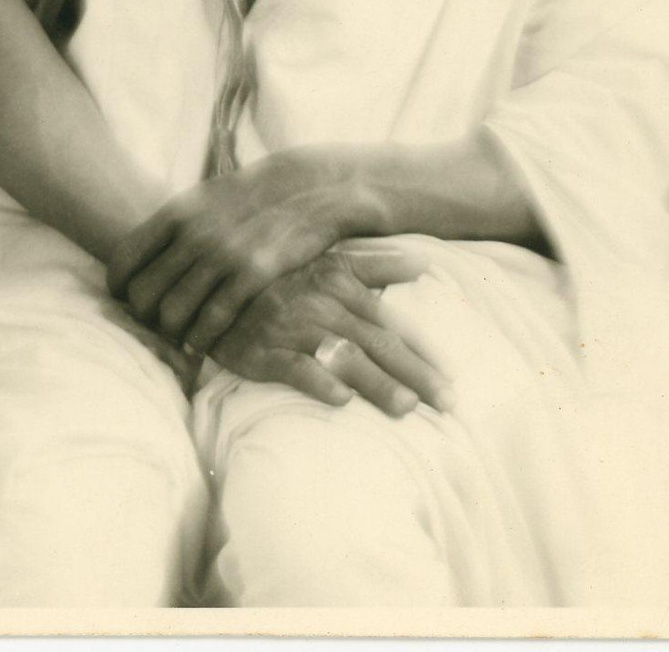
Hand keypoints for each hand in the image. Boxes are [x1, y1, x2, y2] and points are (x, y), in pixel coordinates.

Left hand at [107, 151, 354, 353]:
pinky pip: (211, 322)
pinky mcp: (252, 275)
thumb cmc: (255, 198)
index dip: (118, 290)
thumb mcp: (208, 197)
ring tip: (181, 338)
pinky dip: (201, 339)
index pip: (123, 262)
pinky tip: (205, 343)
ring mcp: (223, 255)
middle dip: (144, 318)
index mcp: (177, 212)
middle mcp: (194, 234)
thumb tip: (141, 253)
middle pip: (143, 295)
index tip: (127, 301)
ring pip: (172, 314)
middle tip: (156, 325)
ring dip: (173, 334)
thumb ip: (176, 224)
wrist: (312, 189)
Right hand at [208, 243, 455, 417]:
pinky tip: (339, 399)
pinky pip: (294, 368)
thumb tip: (422, 264)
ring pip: (343, 358)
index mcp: (340, 283)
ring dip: (376, 382)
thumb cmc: (280, 274)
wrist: (215, 283)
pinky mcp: (262, 352)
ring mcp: (292, 329)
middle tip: (447, 402)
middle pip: (377, 344)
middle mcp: (322, 306)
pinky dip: (317, 382)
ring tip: (406, 408)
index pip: (391, 321)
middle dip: (416, 374)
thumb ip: (374, 265)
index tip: (453, 375)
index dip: (423, 348)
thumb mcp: (327, 260)